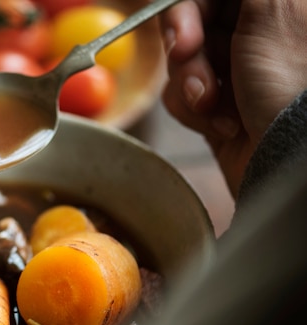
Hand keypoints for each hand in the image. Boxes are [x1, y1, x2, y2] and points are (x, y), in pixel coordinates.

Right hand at [160, 0, 306, 196]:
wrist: (288, 163)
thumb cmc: (290, 88)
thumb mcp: (271, 12)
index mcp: (276, 7)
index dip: (190, 6)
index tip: (184, 27)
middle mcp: (254, 34)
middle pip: (192, 20)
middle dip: (185, 44)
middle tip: (185, 54)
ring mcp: (234, 71)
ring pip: (181, 61)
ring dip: (190, 83)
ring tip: (213, 105)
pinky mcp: (216, 105)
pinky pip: (180, 96)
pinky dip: (193, 111)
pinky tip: (223, 123)